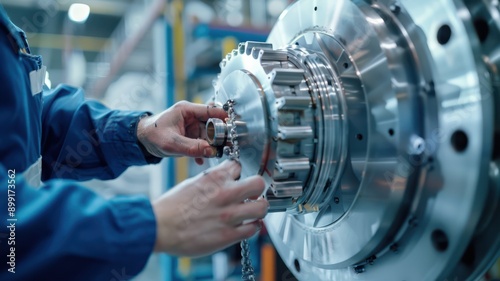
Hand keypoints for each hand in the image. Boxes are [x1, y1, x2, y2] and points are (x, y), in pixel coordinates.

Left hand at [137, 101, 226, 163]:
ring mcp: (191, 126)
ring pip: (208, 135)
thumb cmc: (152, 136)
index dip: (223, 117)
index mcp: (186, 110)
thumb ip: (192, 148)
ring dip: (212, 145)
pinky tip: (201, 160)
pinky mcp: (190, 136)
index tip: (233, 125)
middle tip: (226, 145)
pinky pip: (202, 142)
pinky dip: (203, 151)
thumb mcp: (171, 143)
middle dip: (219, 135)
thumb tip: (211, 151)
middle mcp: (191, 116)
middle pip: (212, 124)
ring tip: (215, 154)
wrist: (141, 141)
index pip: (210, 110)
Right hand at [152, 160, 267, 256]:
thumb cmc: (171, 208)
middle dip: (257, 189)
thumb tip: (225, 182)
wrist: (159, 228)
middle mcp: (225, 194)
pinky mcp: (228, 235)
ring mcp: (229, 215)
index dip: (240, 173)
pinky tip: (244, 226)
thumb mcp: (192, 184)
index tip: (240, 179)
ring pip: (262, 207)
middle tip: (252, 195)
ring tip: (251, 212)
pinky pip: (253, 229)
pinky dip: (251, 227)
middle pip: (259, 183)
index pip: (239, 166)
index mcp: (214, 178)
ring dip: (258, 209)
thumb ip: (212, 182)